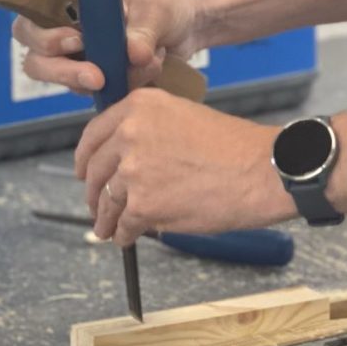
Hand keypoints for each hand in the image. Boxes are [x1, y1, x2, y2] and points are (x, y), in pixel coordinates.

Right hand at [12, 0, 201, 94]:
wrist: (188, 22)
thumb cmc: (165, 1)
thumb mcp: (157, 9)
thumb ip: (143, 31)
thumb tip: (133, 54)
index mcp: (70, 3)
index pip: (32, 22)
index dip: (44, 37)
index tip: (78, 42)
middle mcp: (67, 33)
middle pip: (37, 61)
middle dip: (64, 72)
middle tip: (97, 77)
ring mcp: (81, 60)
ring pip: (67, 83)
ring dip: (105, 80)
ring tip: (147, 63)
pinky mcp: (99, 81)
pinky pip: (98, 96)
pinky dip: (123, 89)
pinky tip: (150, 70)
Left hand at [76, 89, 296, 245]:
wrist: (262, 170)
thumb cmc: (235, 147)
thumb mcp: (184, 117)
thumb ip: (148, 132)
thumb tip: (126, 159)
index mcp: (138, 107)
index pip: (94, 135)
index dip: (85, 158)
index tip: (84, 172)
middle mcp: (129, 134)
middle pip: (96, 170)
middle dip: (93, 191)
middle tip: (95, 204)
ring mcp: (134, 171)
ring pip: (107, 200)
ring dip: (104, 218)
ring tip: (106, 228)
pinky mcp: (144, 205)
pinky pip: (124, 224)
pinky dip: (123, 234)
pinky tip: (126, 238)